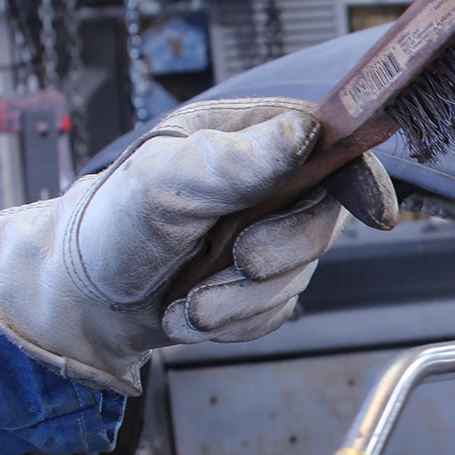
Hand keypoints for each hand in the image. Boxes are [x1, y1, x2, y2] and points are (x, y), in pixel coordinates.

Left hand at [0, 98, 397, 395]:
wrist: (77, 301)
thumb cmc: (107, 225)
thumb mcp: (163, 181)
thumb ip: (236, 159)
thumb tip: (303, 134)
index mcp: (248, 139)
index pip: (332, 144)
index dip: (362, 176)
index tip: (376, 213)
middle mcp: (266, 186)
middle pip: (324, 220)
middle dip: (278, 254)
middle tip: (234, 258)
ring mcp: (266, 238)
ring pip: (300, 276)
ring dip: (240, 298)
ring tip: (188, 297)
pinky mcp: (259, 287)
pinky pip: (276, 312)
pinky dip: (233, 321)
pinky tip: (192, 309)